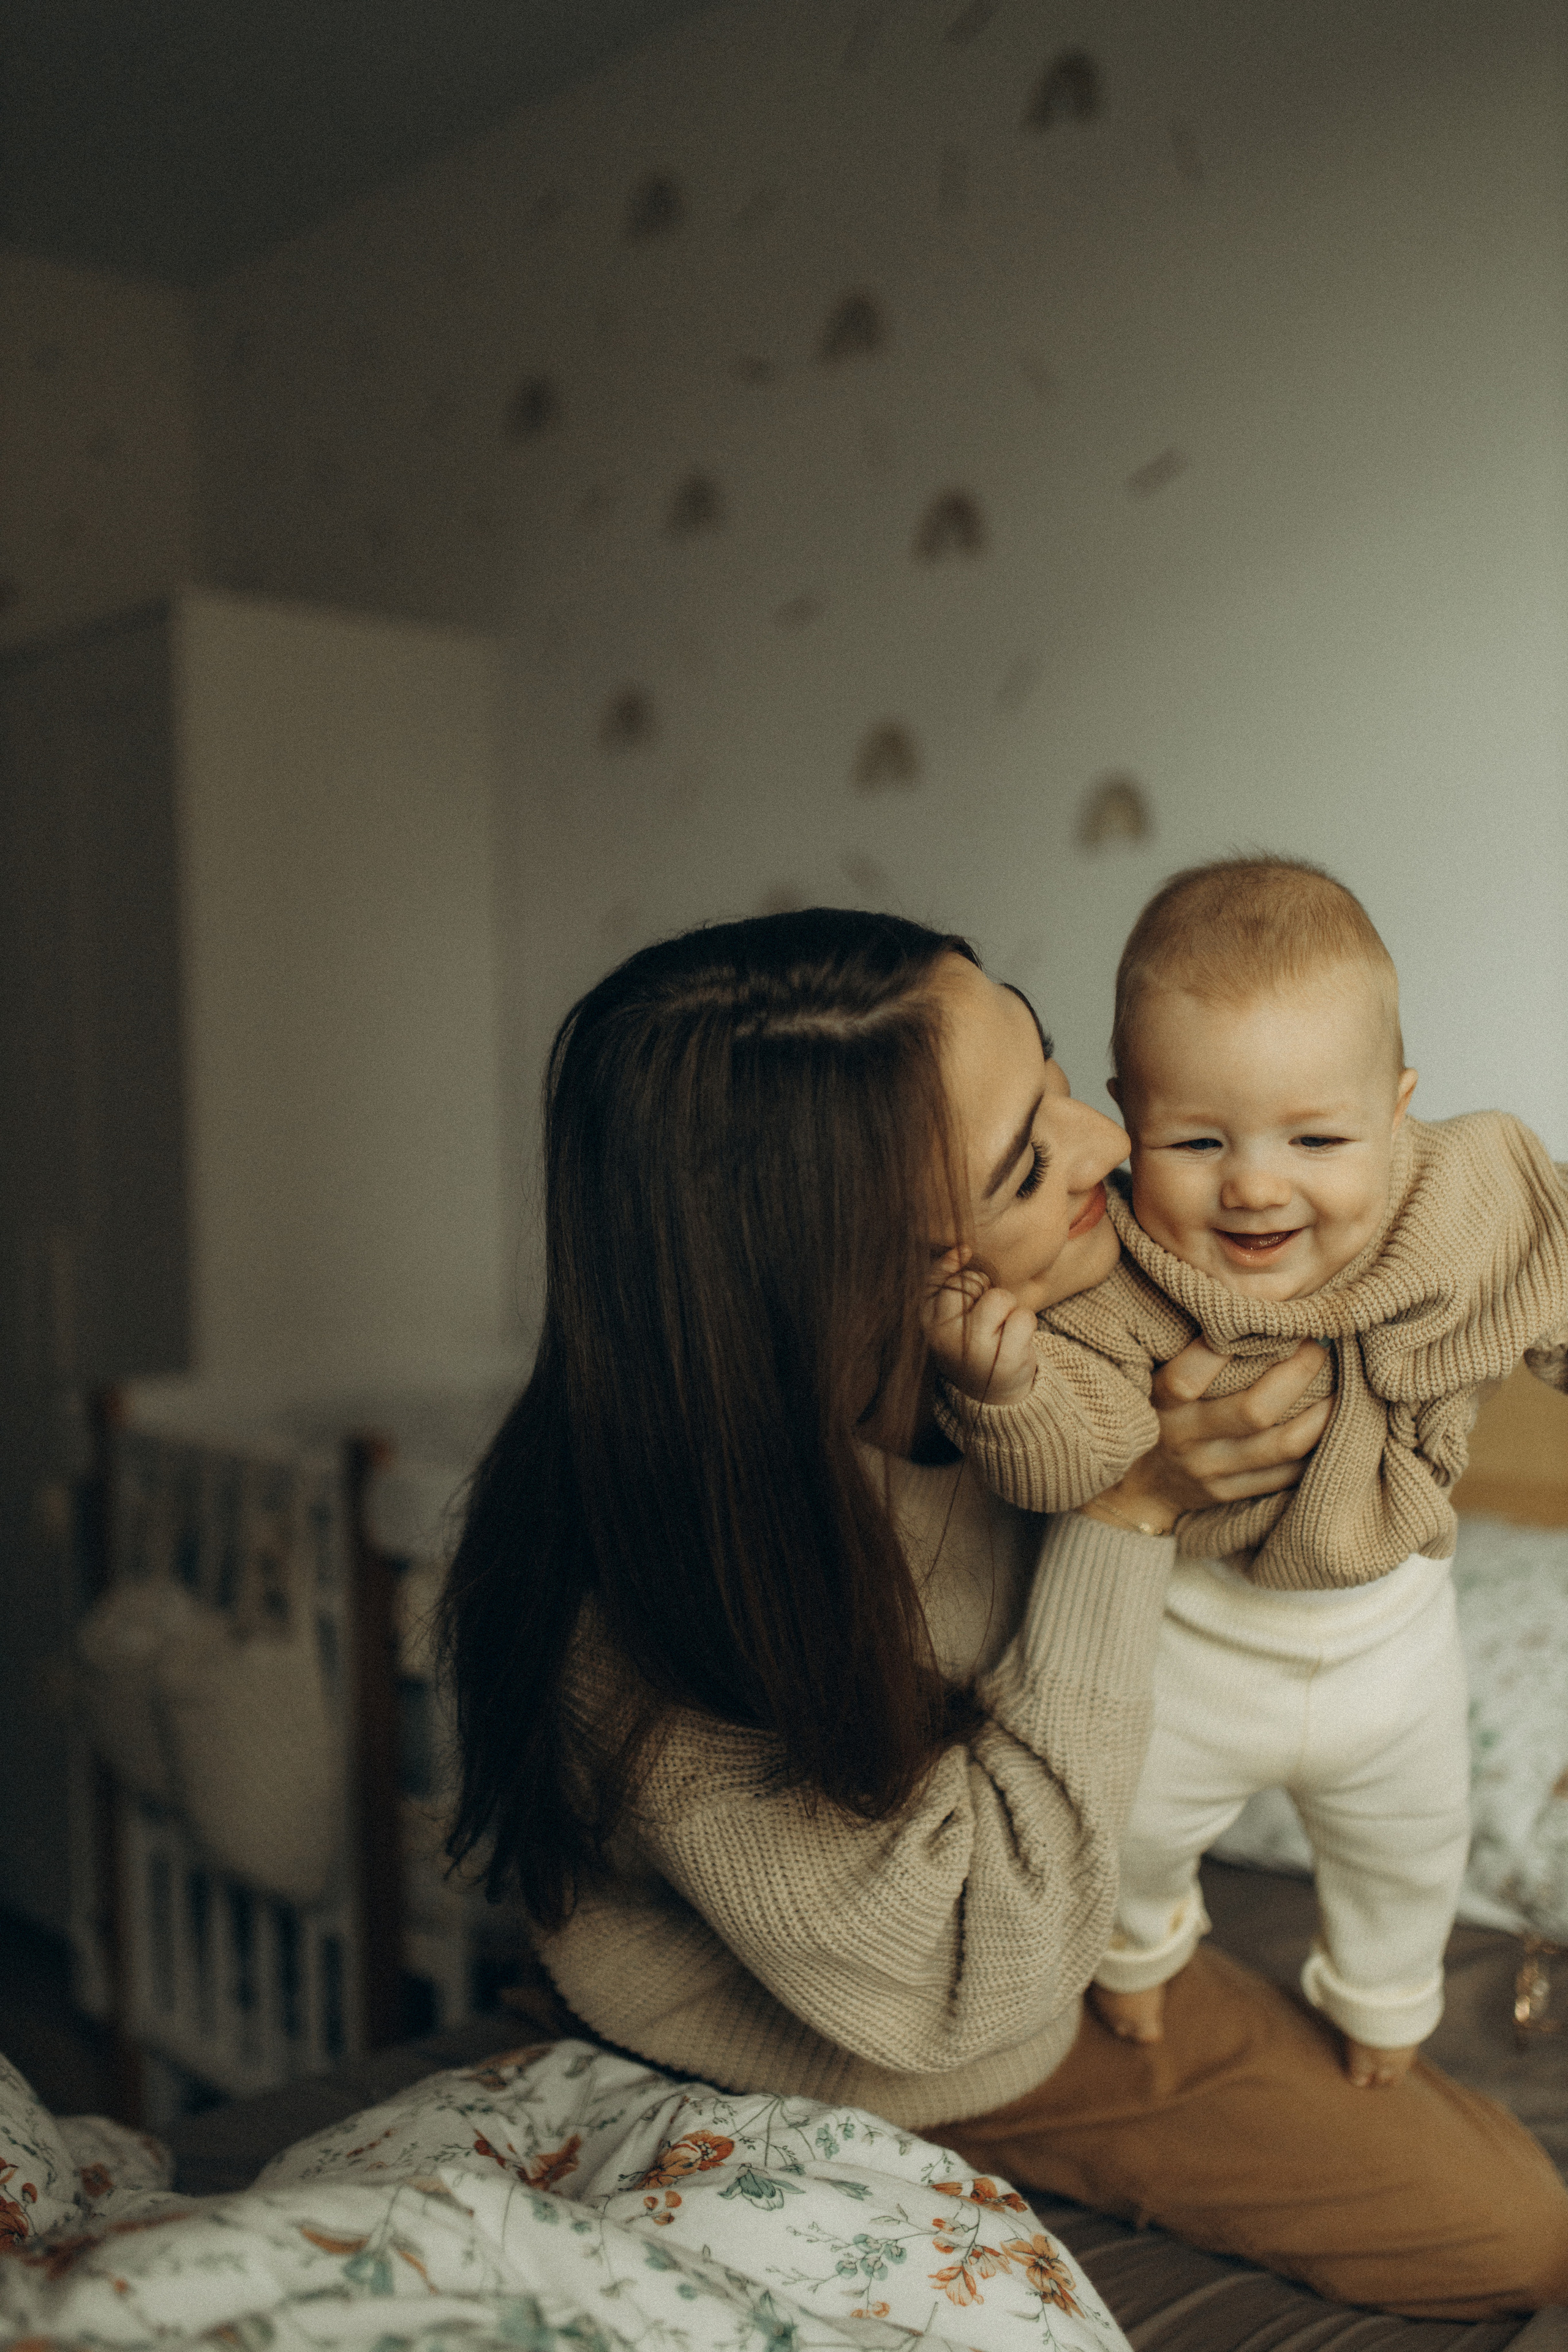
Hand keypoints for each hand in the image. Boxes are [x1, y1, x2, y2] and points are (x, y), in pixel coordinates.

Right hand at [923, 1247, 1036, 1407]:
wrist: (993, 1394)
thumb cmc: (970, 1341)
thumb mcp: (947, 1312)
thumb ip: (945, 1279)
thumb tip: (962, 1248)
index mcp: (927, 1323)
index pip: (940, 1277)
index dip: (958, 1268)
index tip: (965, 1260)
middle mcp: (946, 1339)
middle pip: (972, 1282)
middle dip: (984, 1290)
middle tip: (983, 1317)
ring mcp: (976, 1352)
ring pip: (1000, 1298)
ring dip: (1008, 1308)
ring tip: (1000, 1328)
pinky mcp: (1007, 1362)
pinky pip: (1024, 1317)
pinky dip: (1026, 1324)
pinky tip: (1015, 1341)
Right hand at [1089, 1338, 1332, 1532]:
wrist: (1140, 1487)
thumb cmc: (1155, 1413)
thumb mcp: (1153, 1379)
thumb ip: (1190, 1352)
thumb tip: (1246, 1305)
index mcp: (1161, 1404)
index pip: (1189, 1376)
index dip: (1227, 1346)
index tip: (1267, 1318)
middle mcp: (1185, 1439)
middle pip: (1253, 1411)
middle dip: (1296, 1373)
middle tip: (1318, 1344)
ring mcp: (1211, 1472)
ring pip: (1281, 1445)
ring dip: (1321, 1413)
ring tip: (1342, 1382)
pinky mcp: (1231, 1494)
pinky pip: (1287, 1475)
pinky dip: (1316, 1447)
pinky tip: (1332, 1422)